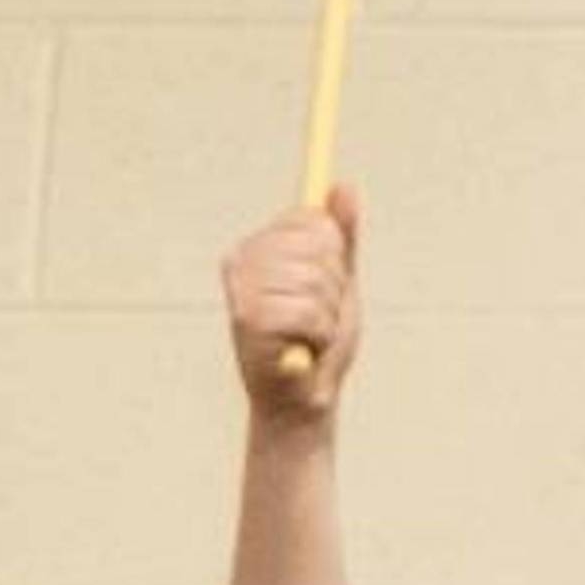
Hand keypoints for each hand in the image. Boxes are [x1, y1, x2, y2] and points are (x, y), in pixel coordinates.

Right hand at [223, 190, 360, 421]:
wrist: (303, 398)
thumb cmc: (318, 341)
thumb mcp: (337, 282)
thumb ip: (341, 236)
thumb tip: (343, 185)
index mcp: (258, 245)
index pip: (312, 220)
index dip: (333, 255)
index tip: (324, 283)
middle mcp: (241, 260)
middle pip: (316, 246)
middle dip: (333, 288)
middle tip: (317, 317)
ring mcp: (241, 289)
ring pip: (314, 280)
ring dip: (327, 316)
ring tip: (309, 335)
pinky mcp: (246, 321)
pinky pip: (307, 312)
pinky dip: (318, 336)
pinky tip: (302, 349)